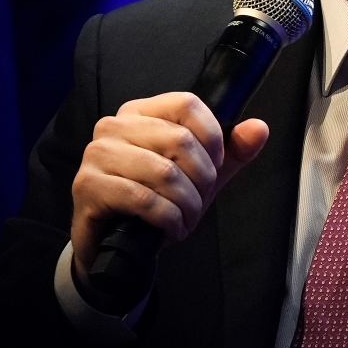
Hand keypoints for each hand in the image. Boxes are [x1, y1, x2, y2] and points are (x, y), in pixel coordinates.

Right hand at [69, 93, 270, 262]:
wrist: (112, 244)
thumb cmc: (152, 204)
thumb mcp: (197, 177)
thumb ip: (229, 154)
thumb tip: (259, 128)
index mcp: (140, 113)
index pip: (186, 103)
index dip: (212, 137)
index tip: (215, 166)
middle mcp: (114, 126)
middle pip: (179, 139)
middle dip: (201, 180)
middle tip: (198, 202)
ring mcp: (97, 154)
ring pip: (164, 172)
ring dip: (186, 205)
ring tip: (185, 219)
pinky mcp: (88, 186)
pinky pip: (143, 199)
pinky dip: (167, 219)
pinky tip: (171, 229)